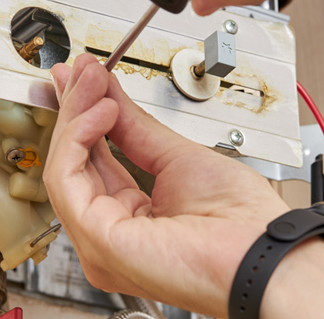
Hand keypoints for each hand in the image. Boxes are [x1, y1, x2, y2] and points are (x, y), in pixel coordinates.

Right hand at [44, 54, 289, 315]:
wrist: (260, 252)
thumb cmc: (238, 221)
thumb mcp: (177, 158)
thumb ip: (134, 128)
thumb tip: (107, 95)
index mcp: (129, 220)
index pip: (92, 162)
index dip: (86, 118)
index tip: (87, 81)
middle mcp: (108, 234)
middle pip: (73, 163)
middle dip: (76, 110)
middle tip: (83, 71)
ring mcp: (99, 240)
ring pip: (63, 167)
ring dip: (76, 116)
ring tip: (94, 82)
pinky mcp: (96, 236)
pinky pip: (67, 177)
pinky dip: (79, 137)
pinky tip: (102, 112)